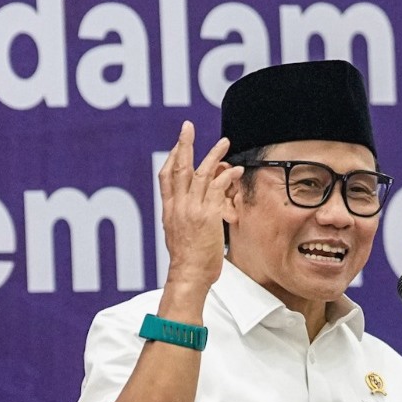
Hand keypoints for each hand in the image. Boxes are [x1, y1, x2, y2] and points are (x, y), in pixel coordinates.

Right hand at [157, 121, 241, 292]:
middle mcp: (178, 205)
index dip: (171, 157)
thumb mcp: (177, 233)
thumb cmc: (186, 259)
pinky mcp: (207, 215)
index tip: (177, 144)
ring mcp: (192, 209)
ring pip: (201, 173)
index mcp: (169, 209)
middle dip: (183, 144)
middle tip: (187, 126)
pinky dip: (227, 176)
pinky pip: (217, 189)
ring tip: (224, 142)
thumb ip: (181, 216)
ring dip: (213, 155)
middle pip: (179, 167)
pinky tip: (235, 169)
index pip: (165, 176)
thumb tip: (187, 208)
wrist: (188, 274)